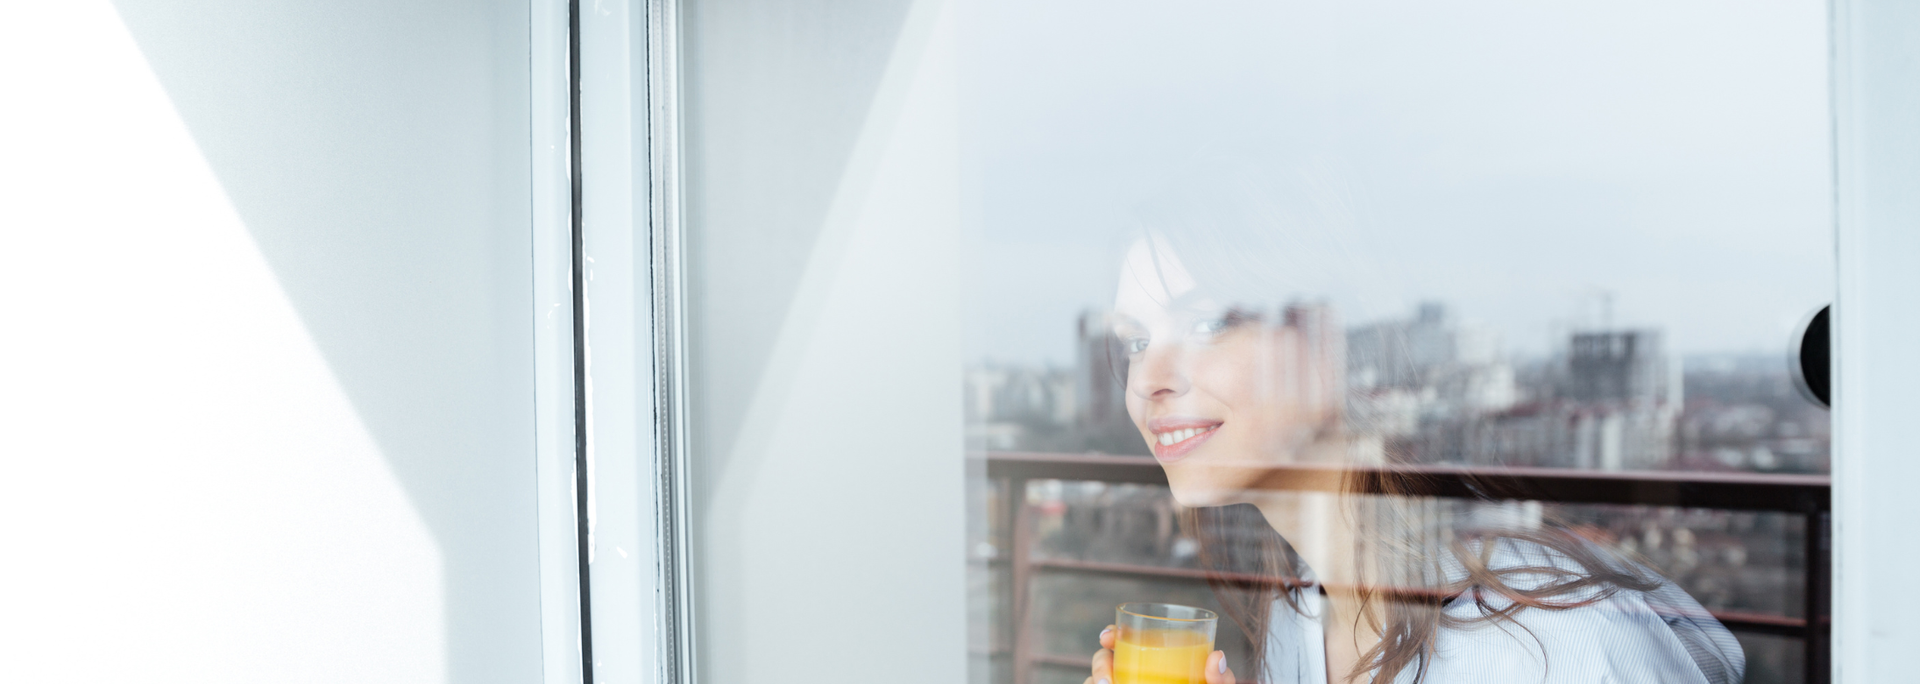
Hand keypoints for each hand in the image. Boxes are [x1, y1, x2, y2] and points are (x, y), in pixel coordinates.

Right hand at [1085, 625, 1235, 683]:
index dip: (1111, 634)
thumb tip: (1216, 655)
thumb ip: (1221, 679)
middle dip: (1100, 665)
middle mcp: (1134, 674)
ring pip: (1095, 681)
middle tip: (1108, 682)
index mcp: (1155, 660)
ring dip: (1095, 682)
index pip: (1126, 639)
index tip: (1108, 638)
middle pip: (1105, 660)